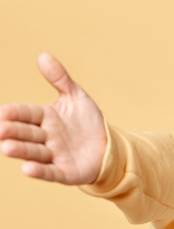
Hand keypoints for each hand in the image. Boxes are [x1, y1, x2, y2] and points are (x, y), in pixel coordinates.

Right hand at [0, 53, 105, 184]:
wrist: (109, 147)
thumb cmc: (88, 122)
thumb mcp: (77, 98)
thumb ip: (60, 79)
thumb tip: (43, 55)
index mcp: (45, 118)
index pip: (26, 113)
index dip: (14, 113)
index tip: (1, 112)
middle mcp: (45, 137)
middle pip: (25, 133)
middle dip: (12, 131)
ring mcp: (54, 156)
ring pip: (34, 152)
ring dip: (20, 150)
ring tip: (6, 147)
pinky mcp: (65, 172)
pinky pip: (50, 172)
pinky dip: (39, 171)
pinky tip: (27, 169)